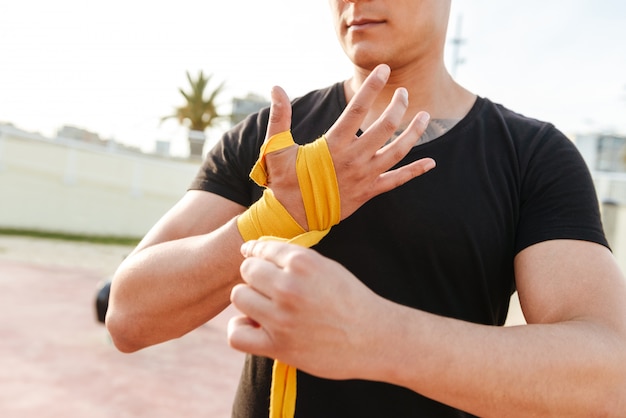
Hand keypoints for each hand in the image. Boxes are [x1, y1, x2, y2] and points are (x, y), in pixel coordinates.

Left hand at [228, 239, 385, 379]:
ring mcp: (282, 318)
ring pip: (239, 297)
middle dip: (255, 277)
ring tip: (264, 307)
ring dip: (248, 300)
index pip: (261, 249)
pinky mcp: (279, 346)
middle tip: (270, 289)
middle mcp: (289, 287)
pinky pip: (236, 333)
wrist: (376, 339)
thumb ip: (293, 259)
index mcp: (303, 262)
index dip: (257, 254)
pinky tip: (253, 326)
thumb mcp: (327, 267)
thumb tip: (253, 251)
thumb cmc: (352, 301)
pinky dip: (239, 329)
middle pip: (247, 271)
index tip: (256, 259)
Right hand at [264, 64, 435, 226]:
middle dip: (398, 105)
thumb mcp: (277, 148)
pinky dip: (415, 171)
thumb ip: (280, 118)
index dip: (372, 87)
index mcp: (333, 145)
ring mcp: (364, 177)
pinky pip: (397, 181)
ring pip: (397, 151)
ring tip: (425, 116)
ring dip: (414, 132)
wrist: (292, 216)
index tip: (384, 70)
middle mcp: (353, 159)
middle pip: (385, 127)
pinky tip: (431, 162)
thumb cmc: (284, 181)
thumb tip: (276, 88)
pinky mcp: (369, 192)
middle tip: (403, 92)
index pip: (358, 109)